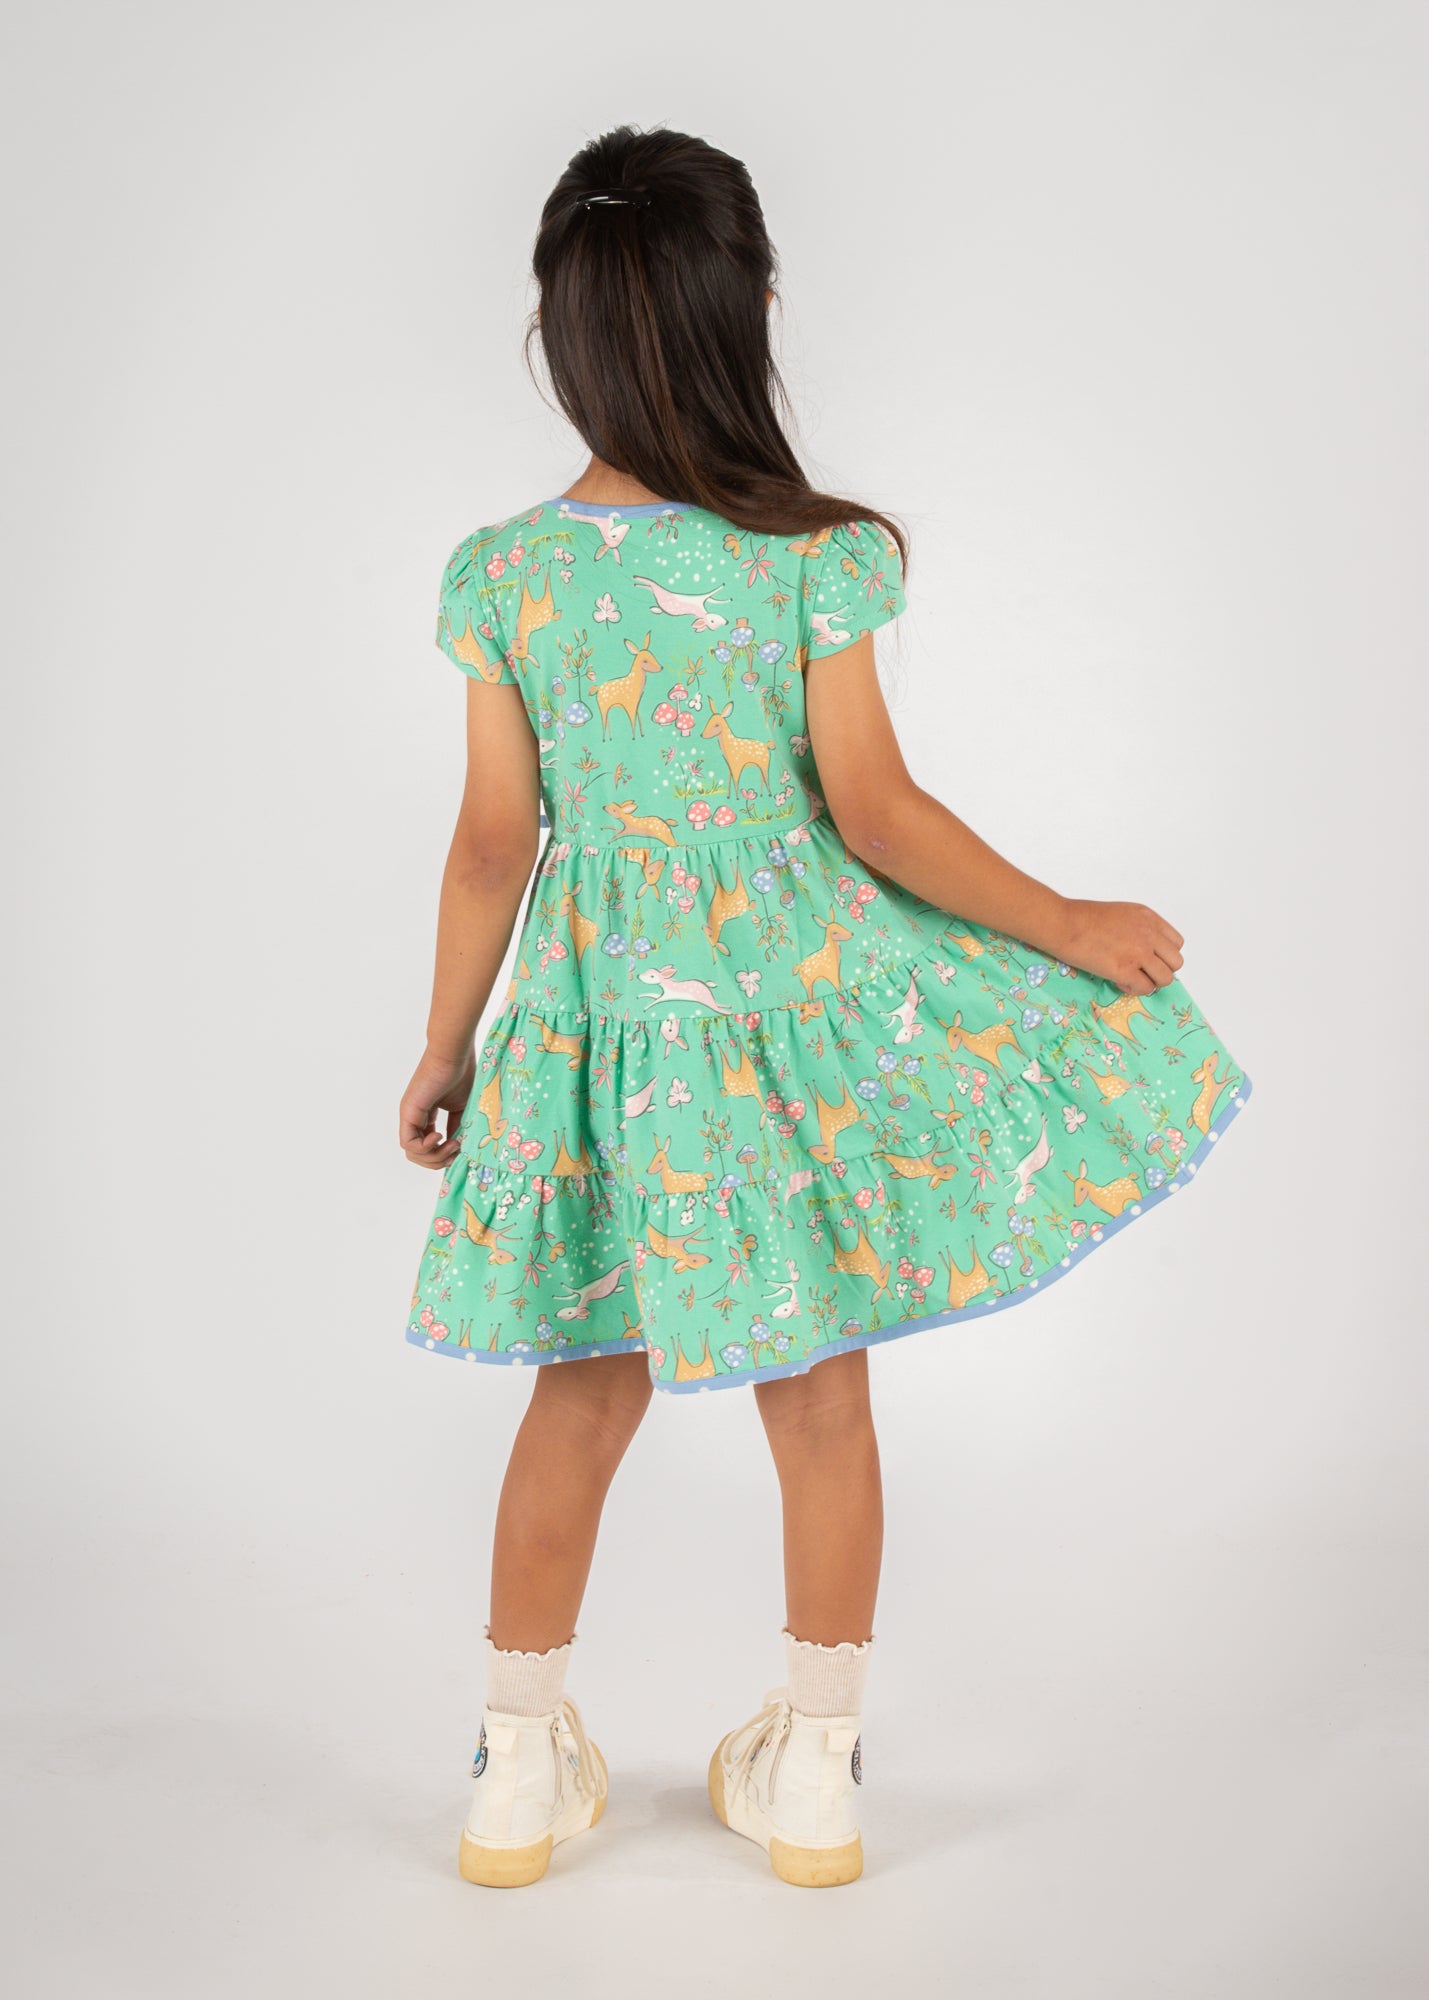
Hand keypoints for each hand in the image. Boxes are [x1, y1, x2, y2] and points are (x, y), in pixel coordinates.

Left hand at [399, 1047, 476, 1169]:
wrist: (454, 1054)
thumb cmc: (462, 1073)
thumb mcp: (463, 1108)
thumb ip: (459, 1127)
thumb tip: (461, 1149)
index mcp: (426, 1115)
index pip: (428, 1146)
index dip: (443, 1155)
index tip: (461, 1149)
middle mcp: (415, 1117)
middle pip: (418, 1155)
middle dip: (438, 1161)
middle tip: (456, 1152)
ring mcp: (410, 1115)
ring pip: (411, 1153)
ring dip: (435, 1156)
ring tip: (452, 1144)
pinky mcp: (408, 1112)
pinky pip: (409, 1143)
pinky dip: (426, 1148)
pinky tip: (440, 1137)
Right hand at [1056, 898, 1184, 994]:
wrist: (1063, 923)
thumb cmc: (1082, 917)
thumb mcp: (1121, 913)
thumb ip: (1138, 929)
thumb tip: (1144, 949)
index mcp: (1148, 918)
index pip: (1176, 943)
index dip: (1163, 954)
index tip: (1149, 958)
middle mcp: (1149, 935)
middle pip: (1175, 962)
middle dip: (1160, 970)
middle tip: (1142, 971)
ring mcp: (1139, 953)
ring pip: (1165, 979)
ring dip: (1150, 982)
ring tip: (1131, 978)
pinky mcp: (1125, 970)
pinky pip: (1145, 988)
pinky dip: (1134, 989)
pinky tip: (1120, 982)